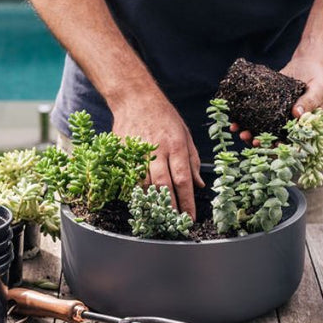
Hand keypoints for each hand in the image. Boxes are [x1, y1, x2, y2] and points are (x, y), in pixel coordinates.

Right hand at [111, 93, 203, 219]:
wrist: (134, 98)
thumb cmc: (164, 116)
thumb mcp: (185, 134)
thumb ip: (192, 160)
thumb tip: (199, 185)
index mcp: (176, 145)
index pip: (183, 180)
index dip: (187, 202)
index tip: (190, 218)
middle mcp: (157, 150)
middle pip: (163, 186)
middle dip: (169, 208)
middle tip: (174, 223)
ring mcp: (138, 152)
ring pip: (144, 185)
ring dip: (152, 202)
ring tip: (160, 216)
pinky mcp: (123, 153)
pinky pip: (130, 177)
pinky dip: (137, 191)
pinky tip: (142, 200)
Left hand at [231, 54, 322, 143]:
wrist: (310, 64)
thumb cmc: (320, 81)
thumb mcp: (317, 92)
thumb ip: (308, 103)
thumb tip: (296, 114)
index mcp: (302, 127)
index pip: (291, 143)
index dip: (280, 148)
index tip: (271, 147)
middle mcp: (288, 125)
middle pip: (272, 138)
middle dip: (259, 141)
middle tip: (248, 138)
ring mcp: (276, 116)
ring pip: (261, 128)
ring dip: (249, 131)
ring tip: (238, 130)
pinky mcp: (267, 105)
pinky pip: (255, 113)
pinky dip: (245, 117)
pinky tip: (234, 118)